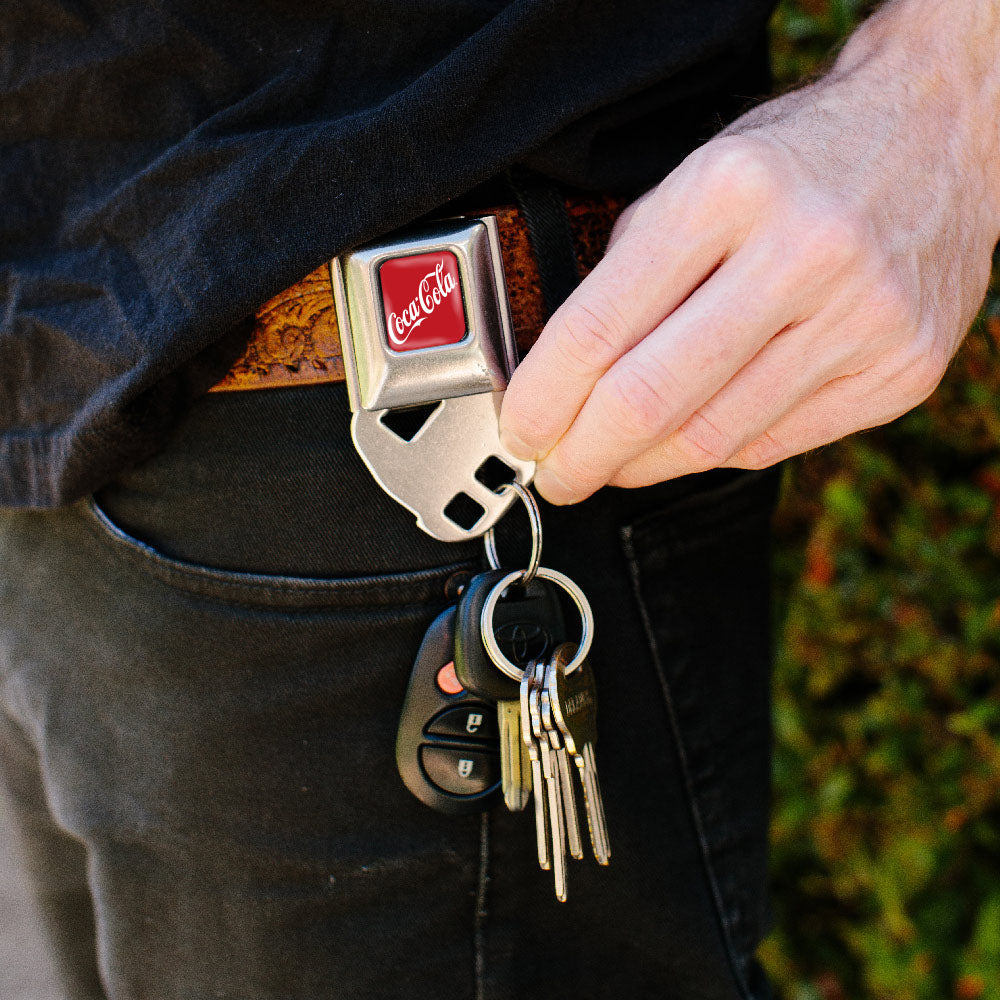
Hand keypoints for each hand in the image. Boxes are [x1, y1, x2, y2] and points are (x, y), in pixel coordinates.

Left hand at [499, 0, 999, 504]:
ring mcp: (863, 319)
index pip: (599, 329)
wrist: (940, 135)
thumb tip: (561, 377)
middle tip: (554, 473)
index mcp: (728, 193)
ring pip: (711, 438)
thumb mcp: (694, 181)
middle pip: (651, 401)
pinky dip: (710, 454)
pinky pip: (771, 445)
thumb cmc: (800, 161)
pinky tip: (683, 443)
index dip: (542, 400)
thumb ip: (626, 274)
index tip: (520, 430)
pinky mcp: (900, 371)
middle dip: (582, 456)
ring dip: (640, 466)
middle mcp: (804, 254)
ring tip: (611, 462)